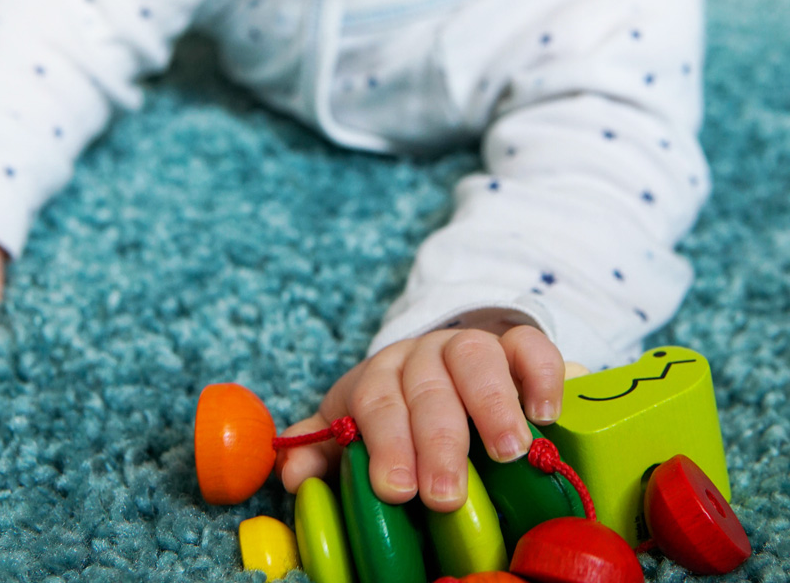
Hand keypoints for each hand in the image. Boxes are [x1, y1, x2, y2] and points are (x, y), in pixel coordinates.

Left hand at [276, 325, 564, 512]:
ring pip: (476, 358)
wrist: (440, 363)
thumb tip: (293, 474)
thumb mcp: (355, 429)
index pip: (377, 402)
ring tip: (508, 453)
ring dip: (492, 405)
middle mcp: (423, 355)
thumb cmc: (398, 412)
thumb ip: (322, 450)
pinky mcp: (514, 344)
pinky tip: (545, 412)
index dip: (385, 444)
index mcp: (380, 376)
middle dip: (437, 442)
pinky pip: (528, 344)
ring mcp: (469, 345)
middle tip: (446, 494)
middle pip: (428, 388)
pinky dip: (539, 373)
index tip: (395, 489)